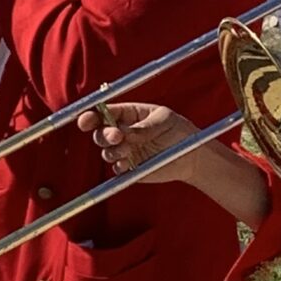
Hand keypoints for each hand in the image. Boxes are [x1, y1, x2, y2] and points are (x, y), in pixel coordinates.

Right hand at [81, 99, 197, 174]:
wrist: (193, 156)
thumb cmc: (180, 131)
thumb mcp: (165, 121)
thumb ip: (144, 127)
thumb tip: (124, 131)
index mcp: (129, 114)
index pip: (105, 113)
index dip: (92, 116)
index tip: (86, 121)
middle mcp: (123, 131)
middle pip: (100, 133)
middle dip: (104, 135)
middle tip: (117, 137)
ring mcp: (126, 150)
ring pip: (106, 151)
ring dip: (112, 151)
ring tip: (128, 150)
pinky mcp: (130, 167)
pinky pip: (116, 168)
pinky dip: (119, 166)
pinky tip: (128, 164)